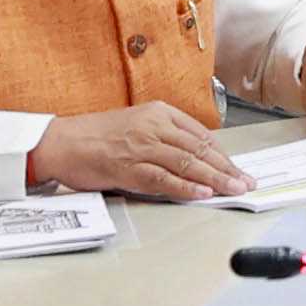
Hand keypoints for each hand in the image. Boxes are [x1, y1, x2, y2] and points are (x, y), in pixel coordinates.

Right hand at [33, 103, 248, 198]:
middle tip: (246, 182)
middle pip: (200, 149)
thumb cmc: (95, 136)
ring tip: (234, 189)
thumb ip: (164, 137)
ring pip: (187, 163)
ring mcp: (141, 146)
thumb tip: (195, 158)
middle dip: (227, 168)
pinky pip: (164, 178)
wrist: (59, 141)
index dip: (223, 155)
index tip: (237, 169)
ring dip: (216, 179)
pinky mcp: (128, 167)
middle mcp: (153, 126)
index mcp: (158, 113)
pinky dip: (186, 187)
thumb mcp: (136, 124)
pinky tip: (203, 193)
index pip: (201, 135)